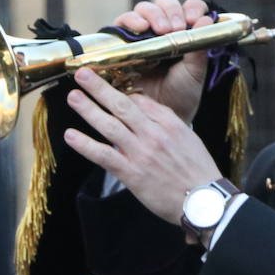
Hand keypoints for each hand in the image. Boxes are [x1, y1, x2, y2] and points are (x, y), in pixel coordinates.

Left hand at [63, 67, 222, 224]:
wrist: (203, 200)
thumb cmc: (198, 171)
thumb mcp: (189, 138)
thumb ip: (167, 122)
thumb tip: (145, 109)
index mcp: (170, 123)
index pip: (141, 101)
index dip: (121, 90)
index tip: (106, 83)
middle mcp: (154, 134)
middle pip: (122, 105)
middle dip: (100, 88)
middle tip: (82, 74)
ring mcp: (141, 153)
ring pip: (109, 126)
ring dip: (89, 110)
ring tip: (74, 97)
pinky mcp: (132, 173)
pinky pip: (104, 155)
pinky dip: (86, 145)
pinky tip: (70, 136)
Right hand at [112, 0, 212, 122]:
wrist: (160, 117)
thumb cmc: (180, 94)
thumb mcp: (195, 71)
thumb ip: (200, 46)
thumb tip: (206, 19)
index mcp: (183, 32)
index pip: (188, 8)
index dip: (191, 8)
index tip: (193, 19)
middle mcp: (161, 29)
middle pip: (163, 3)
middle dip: (171, 10)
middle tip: (175, 27)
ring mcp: (140, 35)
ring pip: (143, 9)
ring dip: (152, 14)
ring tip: (160, 29)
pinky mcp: (121, 43)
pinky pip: (122, 23)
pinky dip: (130, 20)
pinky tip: (140, 28)